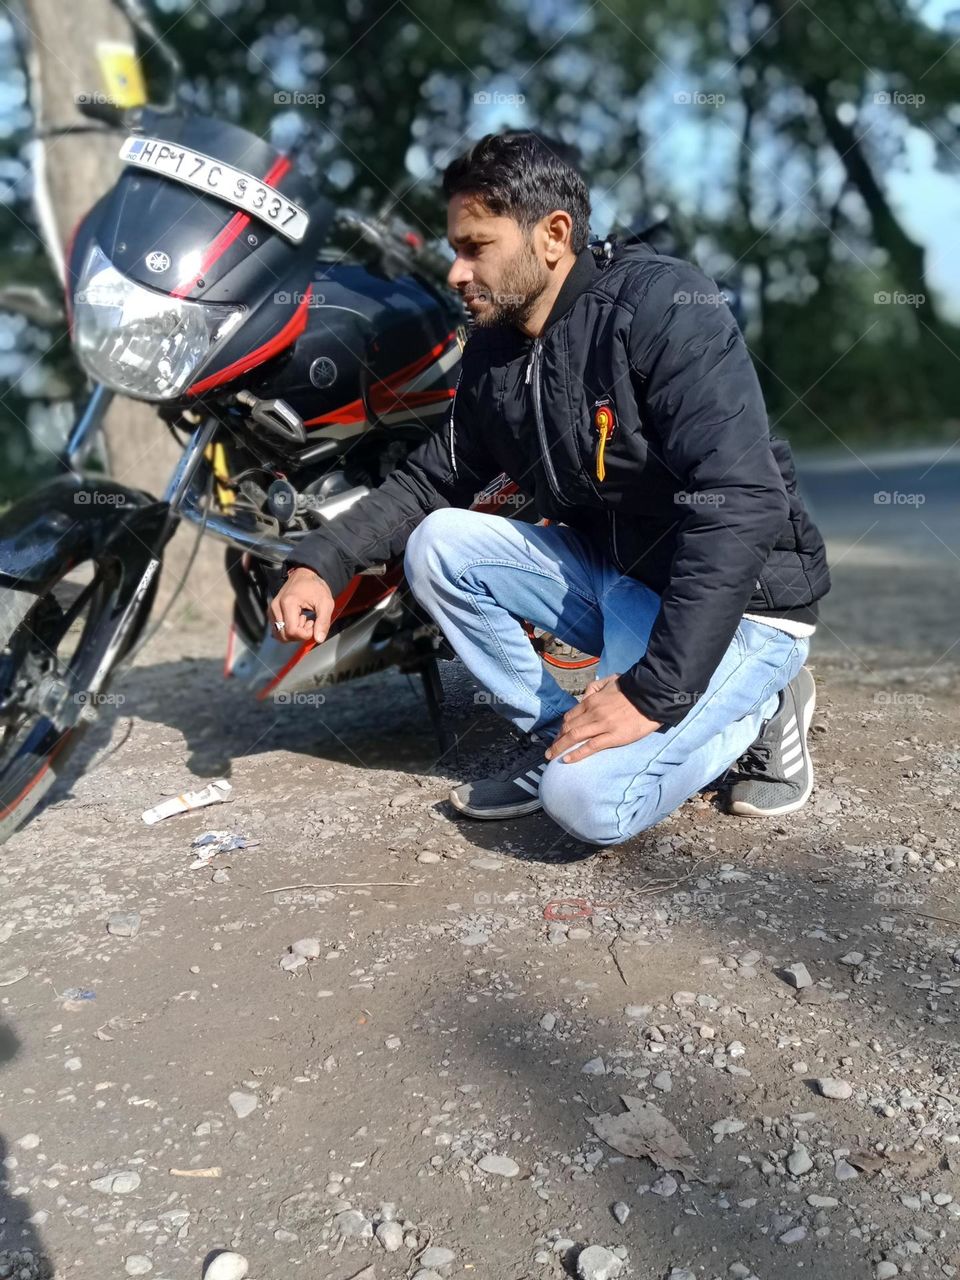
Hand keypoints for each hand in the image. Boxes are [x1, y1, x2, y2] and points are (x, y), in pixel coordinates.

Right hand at [268, 567, 334, 643]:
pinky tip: (298, 619)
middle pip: (284, 635)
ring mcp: (272, 610)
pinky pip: (278, 629)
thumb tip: (319, 639)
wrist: (305, 574)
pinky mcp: (272, 612)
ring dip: (294, 632)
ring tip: (304, 620)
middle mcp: (276, 607)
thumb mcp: (326, 603)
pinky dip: (289, 629)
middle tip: (310, 622)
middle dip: (299, 634)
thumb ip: (323, 622)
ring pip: (280, 634)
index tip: (313, 623)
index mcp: (288, 603)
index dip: (305, 634)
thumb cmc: (315, 586)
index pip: (292, 631)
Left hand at [544, 674, 661, 763]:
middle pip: (568, 728)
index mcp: (591, 700)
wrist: (651, 695)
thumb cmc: (632, 689)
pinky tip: (566, 760)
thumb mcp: (610, 681)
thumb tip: (585, 694)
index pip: (570, 716)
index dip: (561, 728)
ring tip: (551, 757)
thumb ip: (595, 687)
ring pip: (575, 737)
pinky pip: (591, 746)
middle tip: (550, 750)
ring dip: (560, 748)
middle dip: (556, 740)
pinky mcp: (613, 736)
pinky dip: (576, 754)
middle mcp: (593, 712)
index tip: (558, 736)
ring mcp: (602, 725)